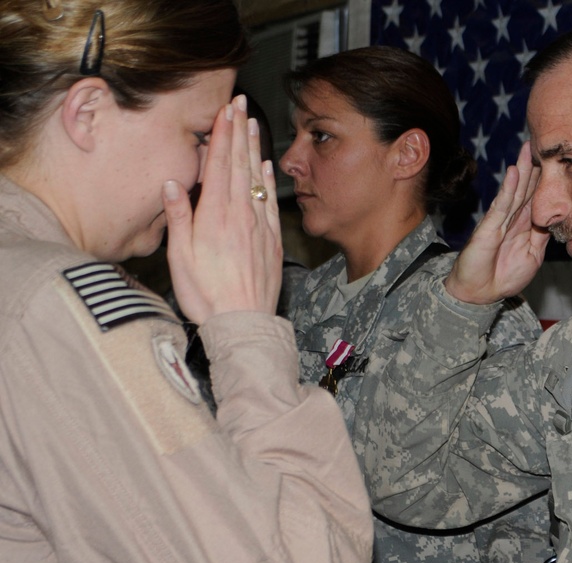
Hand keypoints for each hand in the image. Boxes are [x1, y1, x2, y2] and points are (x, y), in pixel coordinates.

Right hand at [163, 95, 281, 324]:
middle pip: (239, 164)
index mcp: (215, 215)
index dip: (221, 135)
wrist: (244, 322)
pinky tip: (267, 166)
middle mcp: (241, 215)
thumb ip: (178, 217)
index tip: (223, 110)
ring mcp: (259, 225)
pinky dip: (269, 180)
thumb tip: (172, 183)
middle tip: (239, 104)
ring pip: (257, 178)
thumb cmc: (207, 295)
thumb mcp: (180, 257)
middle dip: (238, 131)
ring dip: (254, 149)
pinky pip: (271, 201)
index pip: (218, 165)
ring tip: (252, 124)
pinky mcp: (271, 239)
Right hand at [445, 142, 548, 303]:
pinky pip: (501, 206)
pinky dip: (508, 189)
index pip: (536, 197)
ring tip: (528, 149)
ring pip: (514, 191)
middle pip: (525, 187)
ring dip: (521, 169)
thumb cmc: (504, 277)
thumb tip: (558, 220)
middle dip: (533, 166)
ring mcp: (499, 221)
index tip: (556, 160)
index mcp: (523, 225)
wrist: (480, 293)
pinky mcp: (489, 228)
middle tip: (541, 142)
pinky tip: (513, 173)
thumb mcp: (533, 256)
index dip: (544, 179)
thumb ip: (543, 237)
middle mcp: (511, 219)